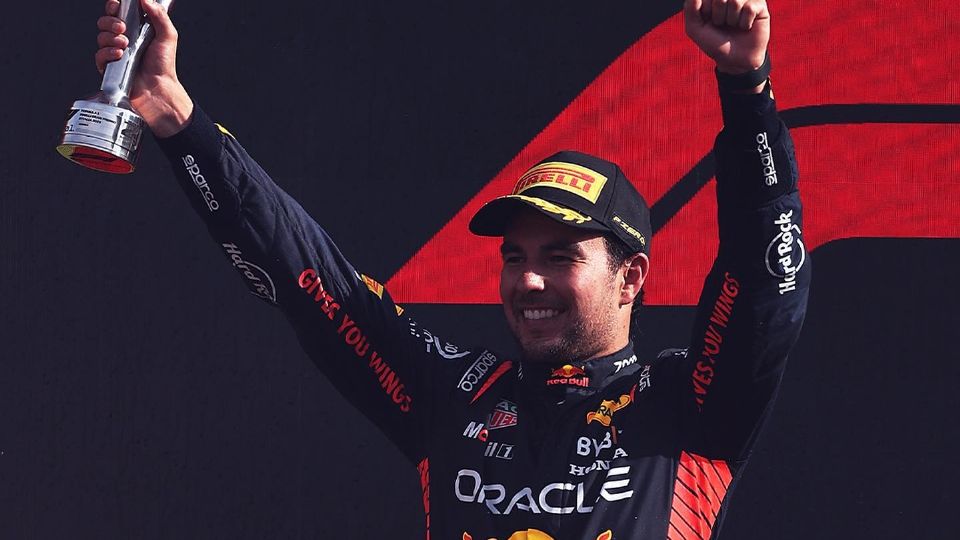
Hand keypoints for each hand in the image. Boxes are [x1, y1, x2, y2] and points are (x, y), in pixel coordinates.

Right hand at [95, 0, 192, 136]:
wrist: (158, 88)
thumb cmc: (164, 65)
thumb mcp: (167, 36)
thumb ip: (159, 16)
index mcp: (135, 29)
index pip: (117, 12)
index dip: (113, 7)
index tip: (115, 6)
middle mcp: (123, 39)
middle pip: (105, 22)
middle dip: (110, 22)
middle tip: (122, 28)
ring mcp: (115, 53)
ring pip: (100, 37)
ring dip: (111, 38)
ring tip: (125, 44)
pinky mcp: (109, 67)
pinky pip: (99, 55)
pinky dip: (107, 52)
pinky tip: (119, 54)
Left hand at [684, 0, 769, 74]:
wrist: (734, 59)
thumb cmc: (714, 42)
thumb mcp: (695, 28)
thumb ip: (690, 9)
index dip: (706, 11)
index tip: (709, 20)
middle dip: (718, 16)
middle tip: (722, 24)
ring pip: (735, 1)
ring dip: (732, 20)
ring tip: (734, 25)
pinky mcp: (760, 5)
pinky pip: (749, 8)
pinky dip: (744, 23)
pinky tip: (745, 27)